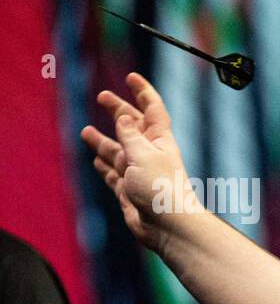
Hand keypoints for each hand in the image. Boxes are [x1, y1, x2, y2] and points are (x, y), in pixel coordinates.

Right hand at [79, 73, 193, 253]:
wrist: (168, 227)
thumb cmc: (161, 188)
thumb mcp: (143, 153)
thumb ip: (130, 134)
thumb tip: (125, 116)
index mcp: (160, 140)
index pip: (152, 109)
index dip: (143, 92)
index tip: (131, 77)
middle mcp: (151, 154)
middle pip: (133, 127)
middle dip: (119, 111)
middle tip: (102, 97)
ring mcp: (140, 173)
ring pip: (118, 152)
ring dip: (103, 141)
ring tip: (87, 132)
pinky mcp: (130, 191)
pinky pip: (114, 175)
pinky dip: (105, 166)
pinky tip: (97, 160)